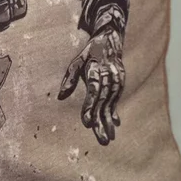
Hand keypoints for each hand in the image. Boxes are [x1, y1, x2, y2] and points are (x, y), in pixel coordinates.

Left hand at [58, 25, 124, 145]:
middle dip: (101, 122)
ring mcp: (116, 80)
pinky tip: (114, 125)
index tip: (86, 123)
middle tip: (102, 140)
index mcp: (95, 69)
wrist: (110, 41)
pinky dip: (114, 112)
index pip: (93, 91)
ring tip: (107, 138)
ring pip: (110, 104)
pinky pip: (116, 100)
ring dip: (109, 121)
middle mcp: (108, 76)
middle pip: (103, 102)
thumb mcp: (77, 61)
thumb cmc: (90, 53)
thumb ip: (69, 78)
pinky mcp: (120, 83)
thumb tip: (60, 96)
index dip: (89, 107)